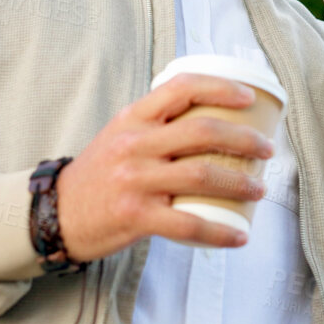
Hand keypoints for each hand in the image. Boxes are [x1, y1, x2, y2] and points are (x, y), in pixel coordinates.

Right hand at [55, 74, 275, 257]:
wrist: (55, 213)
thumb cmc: (100, 173)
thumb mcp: (121, 134)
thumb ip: (157, 123)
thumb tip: (212, 113)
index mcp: (134, 117)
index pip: (182, 87)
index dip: (221, 87)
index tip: (249, 97)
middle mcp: (134, 144)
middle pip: (203, 131)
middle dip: (245, 139)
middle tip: (267, 149)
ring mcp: (135, 180)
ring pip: (202, 174)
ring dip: (241, 182)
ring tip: (260, 188)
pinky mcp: (136, 216)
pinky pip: (188, 224)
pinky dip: (220, 232)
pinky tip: (240, 235)